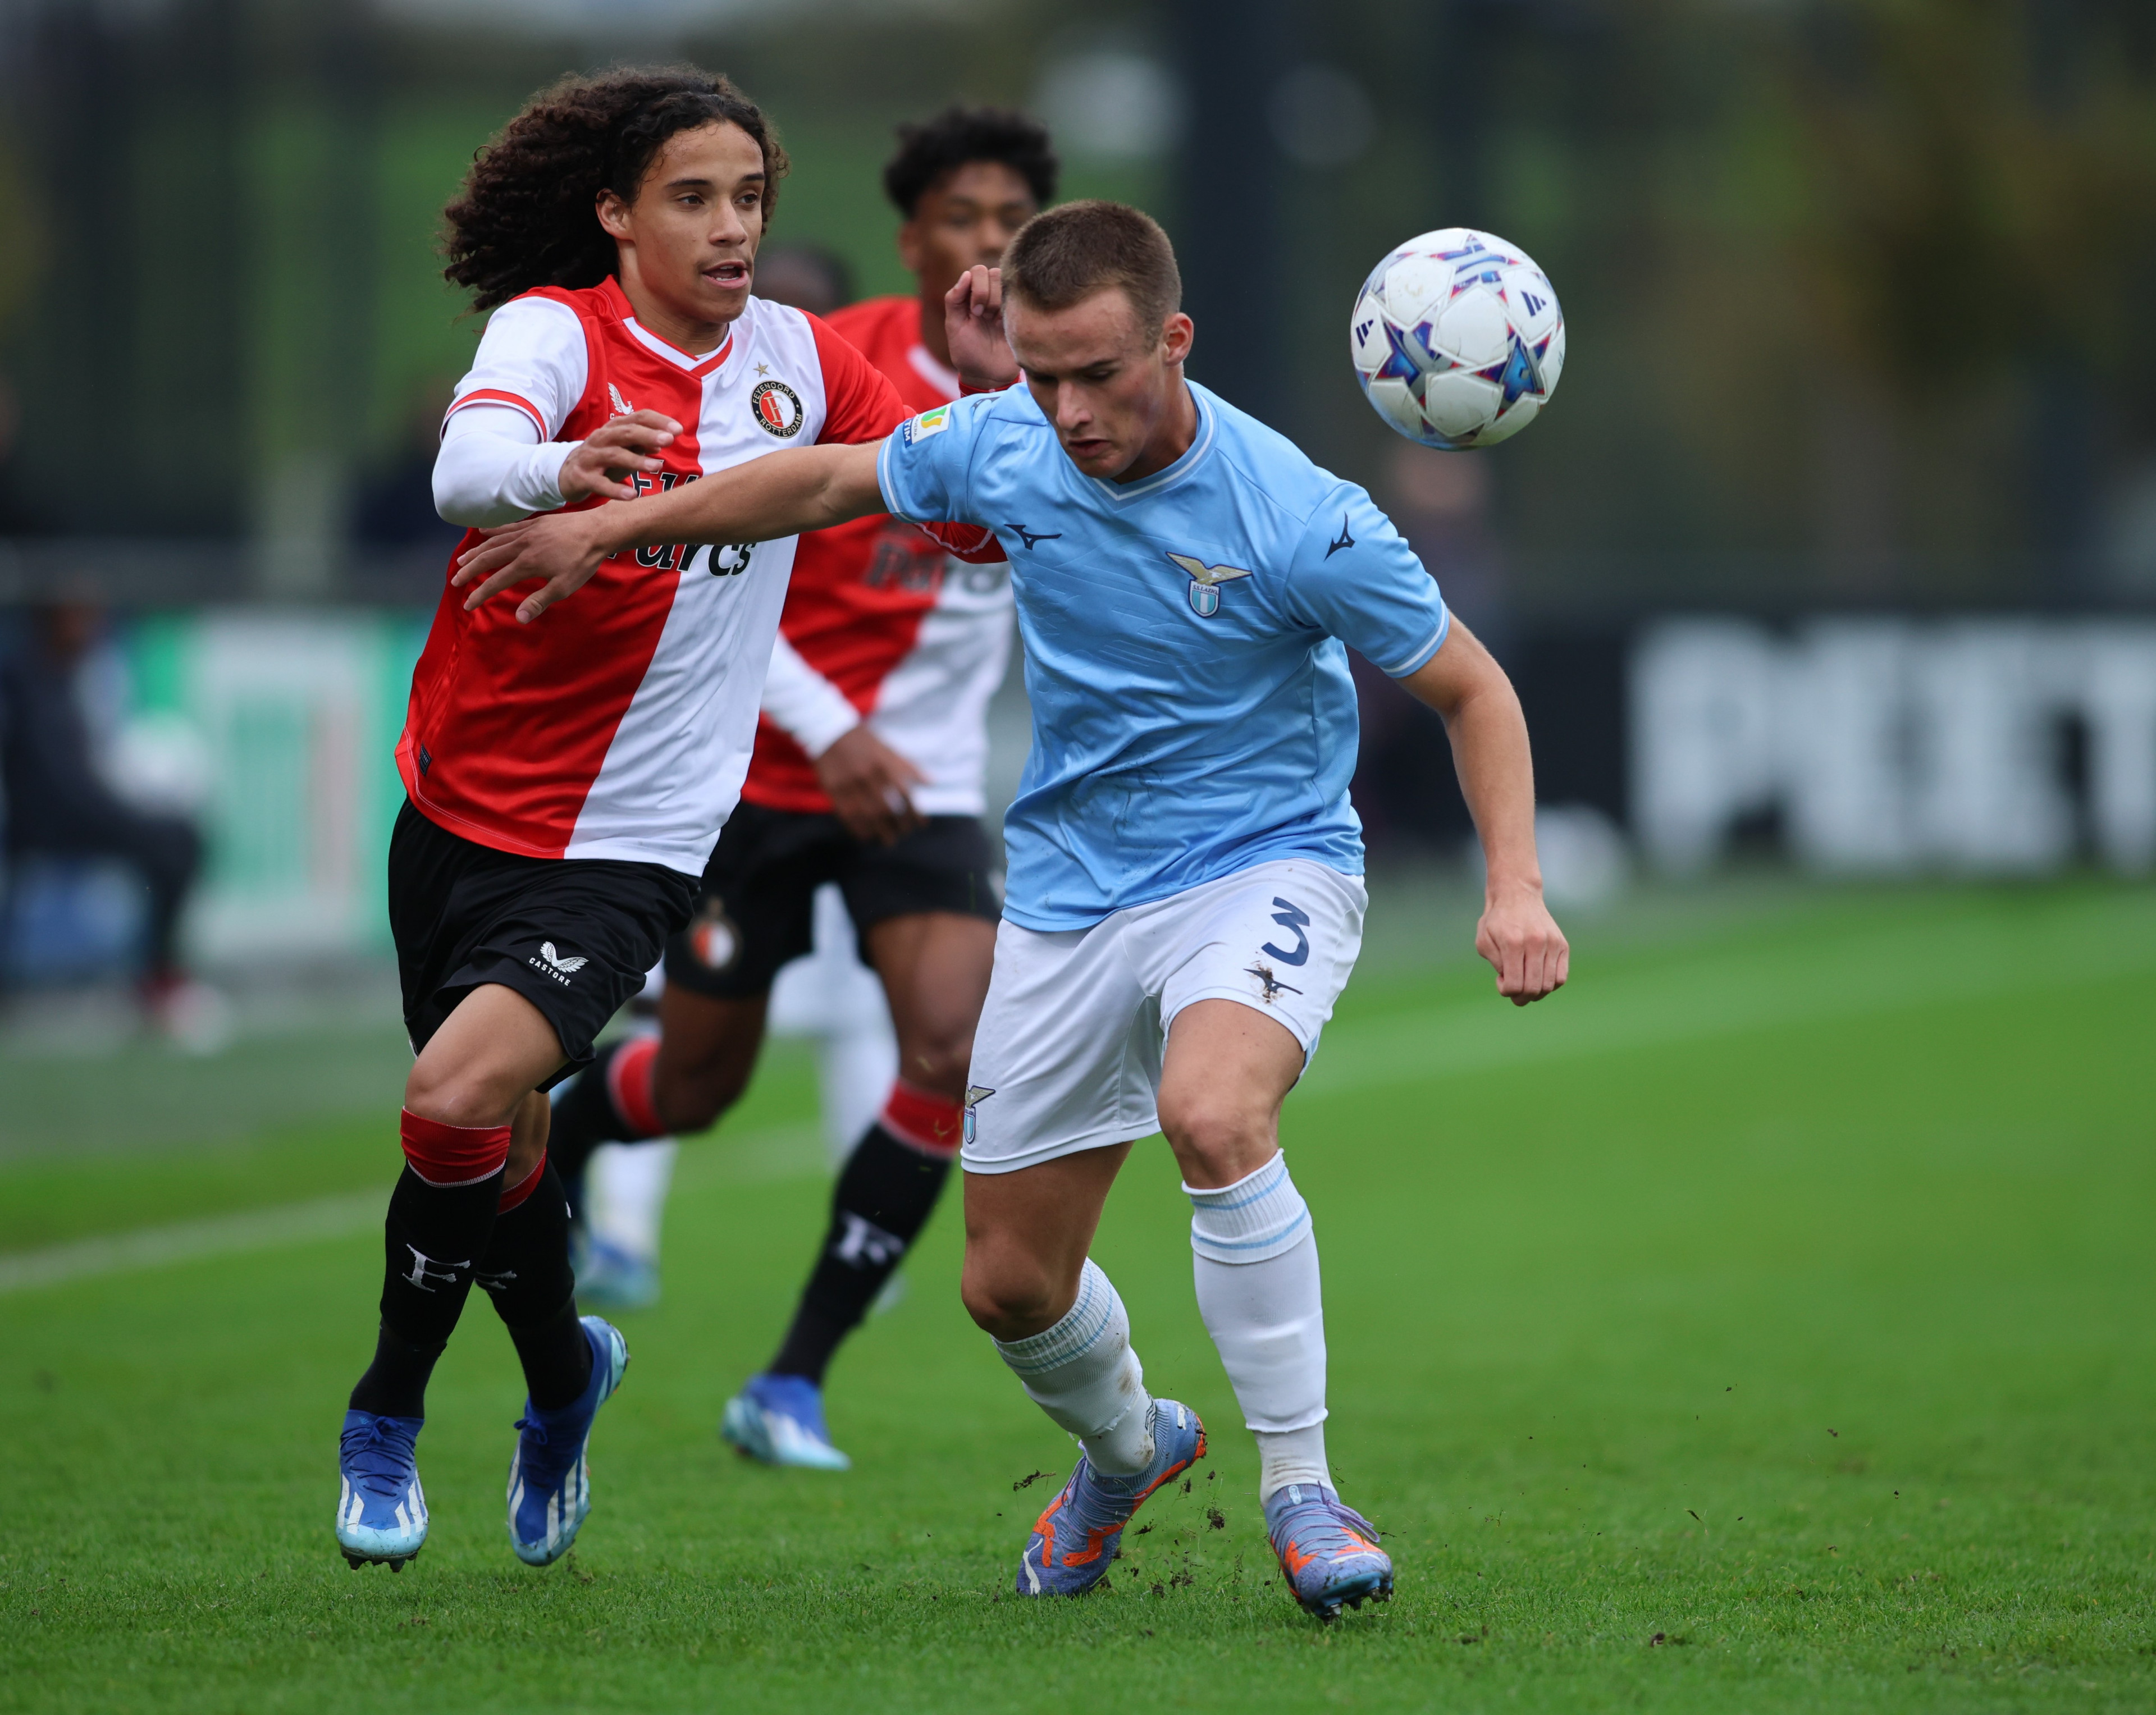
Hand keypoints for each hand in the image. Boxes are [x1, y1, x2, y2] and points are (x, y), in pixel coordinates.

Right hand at [452, 510, 613, 623]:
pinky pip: (508, 527)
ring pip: (494, 541)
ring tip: (462, 560)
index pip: (496, 582)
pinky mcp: (534, 523)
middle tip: (455, 581)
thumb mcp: (564, 587)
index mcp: (527, 564)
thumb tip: (518, 618)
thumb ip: (539, 601)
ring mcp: (527, 532)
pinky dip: (493, 531)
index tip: (467, 604)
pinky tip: (483, 532)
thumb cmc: (583, 562)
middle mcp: (521, 545)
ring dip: (476, 551)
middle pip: (488, 558)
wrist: (598, 531)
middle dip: (470, 571)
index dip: (480, 594)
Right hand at [556, 410, 679, 503]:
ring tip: (657, 467)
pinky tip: (632, 495)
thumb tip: (666, 438)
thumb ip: (643, 444)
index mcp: (614, 429)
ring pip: (614, 455)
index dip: (657, 421)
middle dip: (648, 435)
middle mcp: (601, 439)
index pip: (637, 418)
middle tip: (668, 440)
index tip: (678, 429)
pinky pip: (599, 483)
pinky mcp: (582, 477)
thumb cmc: (603, 460)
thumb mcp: (624, 449)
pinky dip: (616, 490)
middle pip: (625, 432)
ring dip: (637, 460)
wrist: (567, 474)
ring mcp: (590, 458)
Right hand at [814, 725, 925, 844]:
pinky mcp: (833, 790)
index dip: (914, 812)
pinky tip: (866, 836)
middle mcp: (868, 776)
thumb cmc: (862, 739)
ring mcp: (849, 784)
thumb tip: (931, 782)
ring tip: (889, 840)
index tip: (921, 824)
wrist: (828, 730)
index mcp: (884, 764)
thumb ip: (908, 766)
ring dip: (880, 831)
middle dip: (898, 825)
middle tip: (904, 833)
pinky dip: (858, 828)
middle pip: (887, 808)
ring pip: (868, 815)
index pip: (905, 794)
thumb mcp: (887, 748)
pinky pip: (847, 815)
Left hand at [945, 265, 1018, 389]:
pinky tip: (1006, 324)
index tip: (975, 312)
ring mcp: (1005, 303)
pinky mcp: (1019, 313)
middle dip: (987, 293)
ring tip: (995, 321)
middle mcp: (988, 295)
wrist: (989, 375)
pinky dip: (1012, 307)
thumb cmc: (968, 353)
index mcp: (970, 296)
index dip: (977, 287)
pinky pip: (1021, 297)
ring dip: (999, 301)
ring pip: (1008, 282)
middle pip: (993, 273)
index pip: (977, 271)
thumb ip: (954, 299)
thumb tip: (966, 274)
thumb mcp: (954, 326)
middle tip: (983, 316)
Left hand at [1475, 879, 1568, 1005]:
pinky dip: (1550, 985)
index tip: (1500, 980)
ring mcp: (1552, 944)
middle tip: (1513, 990)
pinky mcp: (1563, 945)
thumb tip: (1511, 982)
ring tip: (1525, 983)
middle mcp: (1536, 943)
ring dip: (1536, 993)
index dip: (1506, 991)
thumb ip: (1496, 964)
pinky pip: (1561, 977)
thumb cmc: (1497, 920)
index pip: (1514, 985)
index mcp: (1513, 943)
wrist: (1518, 895)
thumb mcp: (1484, 940)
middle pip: (1533, 989)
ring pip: (1549, 986)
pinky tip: (1537, 977)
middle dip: (1521, 998)